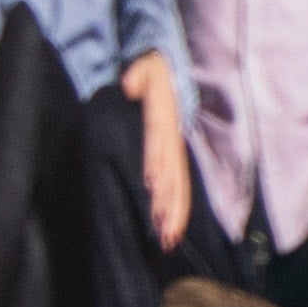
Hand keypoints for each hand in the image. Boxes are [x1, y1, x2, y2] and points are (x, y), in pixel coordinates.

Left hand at [125, 49, 190, 253]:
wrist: (170, 71)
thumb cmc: (155, 71)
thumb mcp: (146, 67)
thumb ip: (139, 74)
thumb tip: (130, 83)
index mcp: (163, 120)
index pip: (160, 145)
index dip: (158, 163)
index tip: (153, 185)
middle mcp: (170, 141)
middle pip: (174, 176)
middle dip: (171, 205)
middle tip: (165, 233)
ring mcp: (172, 151)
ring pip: (177, 187)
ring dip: (173, 215)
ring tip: (168, 240)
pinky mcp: (171, 158)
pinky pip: (177, 186)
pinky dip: (175, 208)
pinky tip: (169, 228)